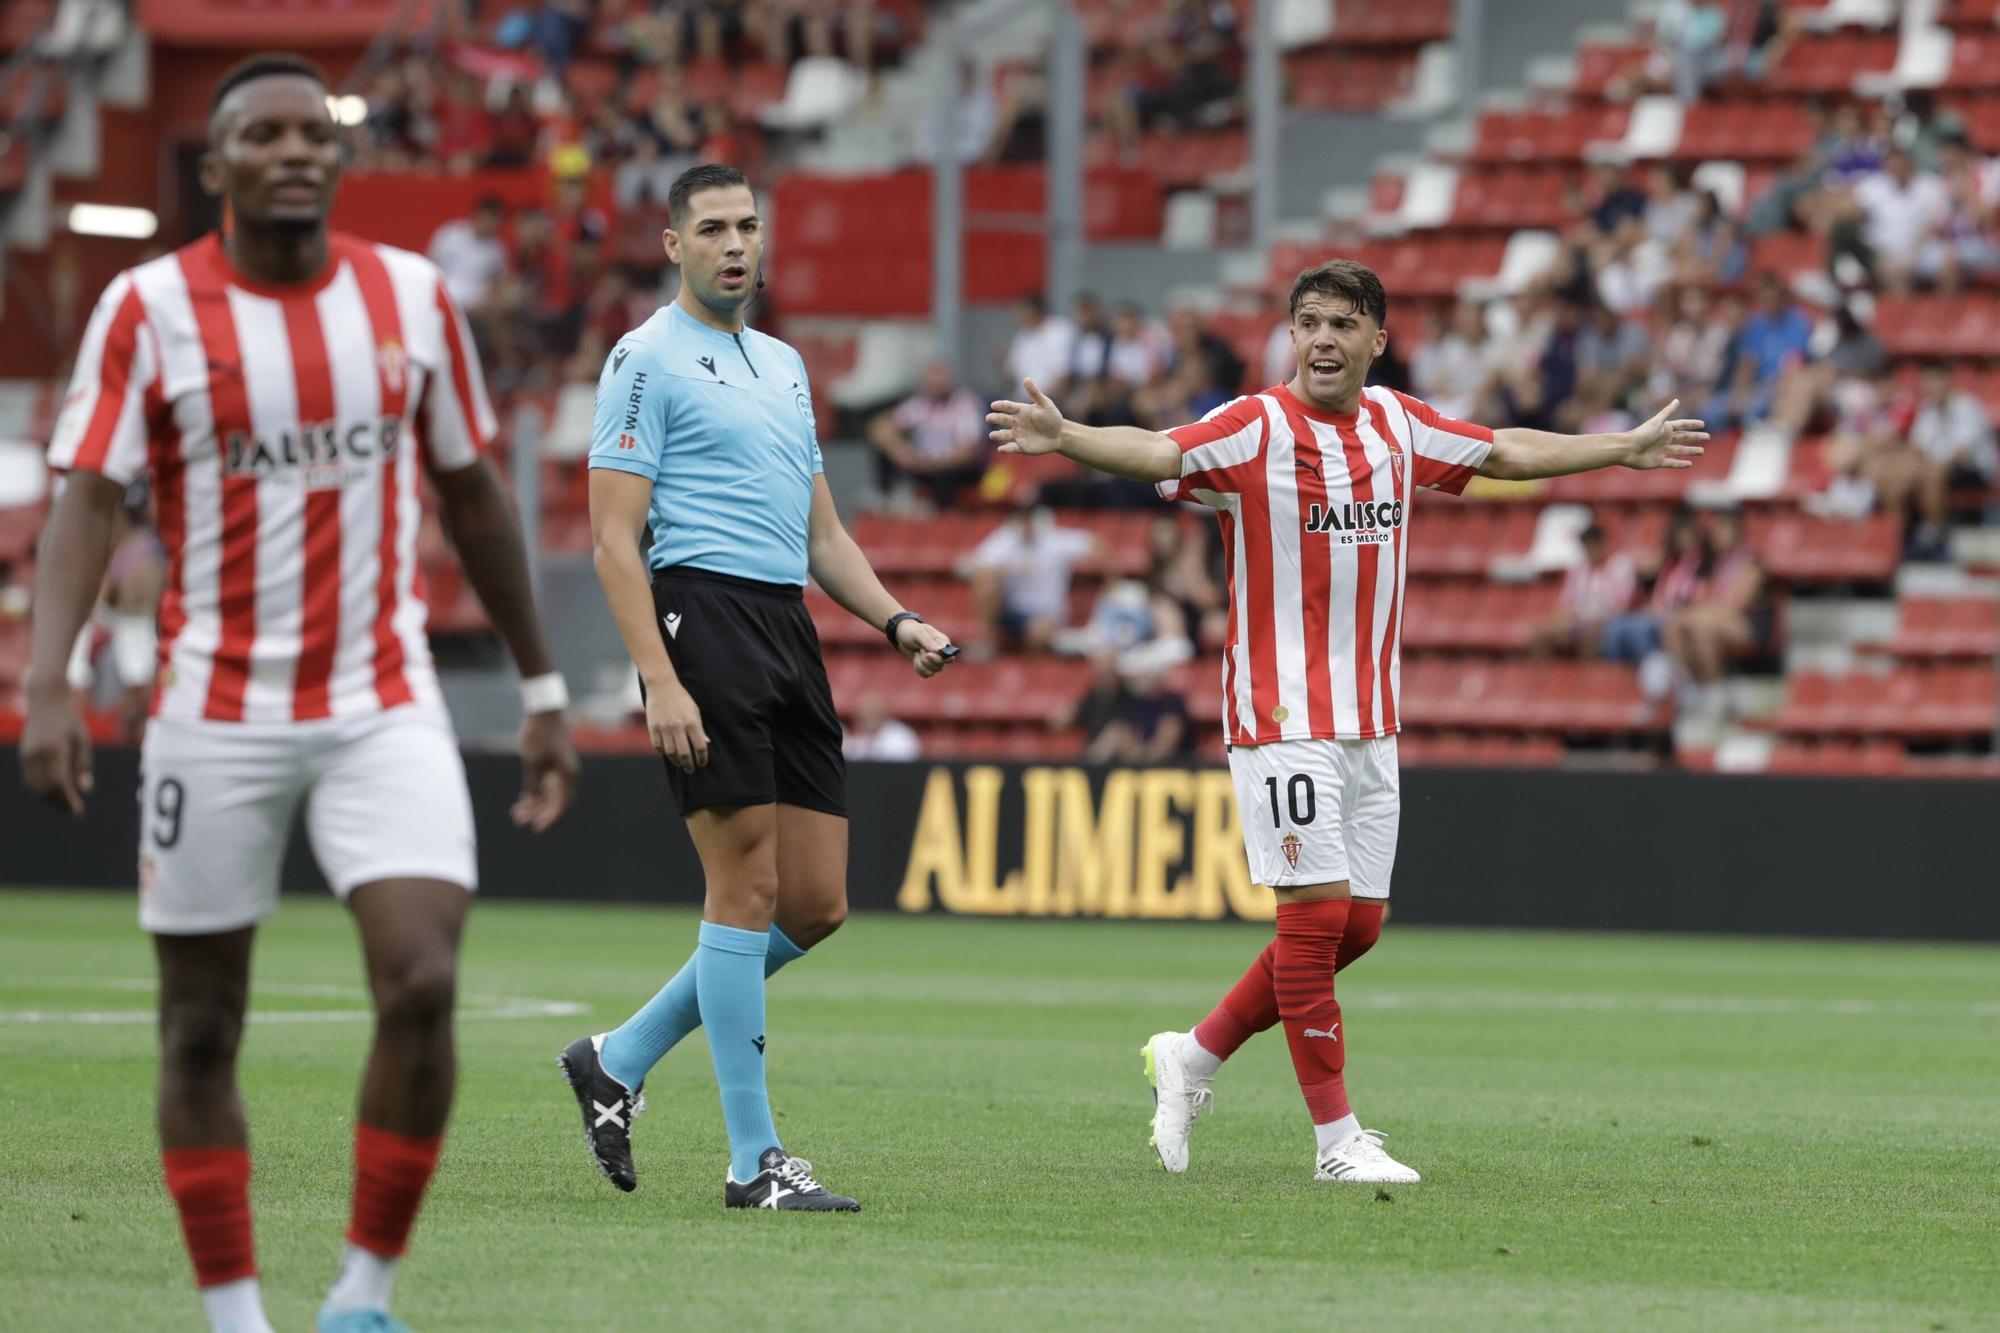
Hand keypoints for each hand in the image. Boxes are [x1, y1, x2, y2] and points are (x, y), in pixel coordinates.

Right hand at [20, 688, 92, 815]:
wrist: (46, 702)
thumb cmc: (70, 721)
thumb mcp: (83, 741)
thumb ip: (83, 766)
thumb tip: (85, 790)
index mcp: (54, 750)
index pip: (59, 784)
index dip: (68, 800)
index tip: (78, 811)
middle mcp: (36, 754)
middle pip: (45, 789)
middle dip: (59, 803)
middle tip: (74, 811)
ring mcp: (27, 755)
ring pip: (34, 786)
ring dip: (49, 799)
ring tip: (65, 804)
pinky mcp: (23, 755)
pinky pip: (30, 779)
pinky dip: (40, 790)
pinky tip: (54, 793)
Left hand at [512, 710, 577, 831]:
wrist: (542, 714)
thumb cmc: (540, 734)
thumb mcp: (534, 761)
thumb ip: (533, 781)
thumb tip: (531, 801)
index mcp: (567, 775)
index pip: (561, 803)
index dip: (550, 817)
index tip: (538, 826)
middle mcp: (563, 776)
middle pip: (553, 803)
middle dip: (539, 814)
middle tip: (523, 822)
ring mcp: (554, 773)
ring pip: (545, 797)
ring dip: (533, 807)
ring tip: (517, 815)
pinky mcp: (544, 769)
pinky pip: (539, 789)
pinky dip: (531, 797)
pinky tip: (520, 804)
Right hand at [646, 677, 708, 771]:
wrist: (662, 686)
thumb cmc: (681, 698)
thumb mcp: (695, 711)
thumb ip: (700, 728)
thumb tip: (705, 744)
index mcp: (691, 722)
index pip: (699, 746)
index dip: (702, 758)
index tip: (702, 763)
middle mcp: (678, 726)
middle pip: (684, 754)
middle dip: (689, 765)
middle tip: (691, 769)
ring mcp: (664, 728)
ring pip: (670, 753)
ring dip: (676, 761)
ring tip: (680, 763)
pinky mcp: (653, 727)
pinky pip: (658, 746)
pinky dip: (663, 752)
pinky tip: (668, 753)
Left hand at [895, 618, 955, 677]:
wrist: (903, 636)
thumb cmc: (913, 631)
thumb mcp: (919, 633)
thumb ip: (928, 642)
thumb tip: (938, 651)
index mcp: (943, 642)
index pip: (948, 656)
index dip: (938, 658)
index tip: (928, 654)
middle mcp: (942, 653)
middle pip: (940, 666)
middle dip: (926, 660)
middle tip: (920, 650)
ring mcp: (937, 662)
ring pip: (933, 671)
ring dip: (921, 664)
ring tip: (917, 653)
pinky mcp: (929, 667)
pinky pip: (926, 674)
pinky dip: (918, 668)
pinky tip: (916, 659)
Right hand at [988, 378, 1064, 455]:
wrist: (1059, 434)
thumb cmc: (1052, 417)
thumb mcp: (1045, 404)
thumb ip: (1035, 393)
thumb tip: (1026, 378)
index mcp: (1021, 410)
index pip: (1008, 406)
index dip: (1001, 405)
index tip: (994, 405)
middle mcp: (1016, 422)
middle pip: (1003, 420)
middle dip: (995, 419)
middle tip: (989, 418)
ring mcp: (1017, 434)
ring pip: (1004, 434)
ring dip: (997, 435)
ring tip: (992, 435)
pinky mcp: (1021, 446)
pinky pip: (1011, 447)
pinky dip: (1006, 448)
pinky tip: (1001, 449)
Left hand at [1622, 399, 1708, 470]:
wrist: (1627, 449)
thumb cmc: (1641, 434)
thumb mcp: (1657, 422)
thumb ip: (1667, 412)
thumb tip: (1677, 400)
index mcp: (1665, 429)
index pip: (1682, 425)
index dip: (1692, 425)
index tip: (1702, 424)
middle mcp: (1664, 439)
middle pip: (1684, 438)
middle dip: (1695, 438)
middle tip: (1707, 437)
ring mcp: (1662, 451)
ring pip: (1680, 450)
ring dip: (1691, 451)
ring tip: (1702, 451)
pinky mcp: (1659, 461)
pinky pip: (1672, 463)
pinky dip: (1680, 463)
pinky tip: (1690, 464)